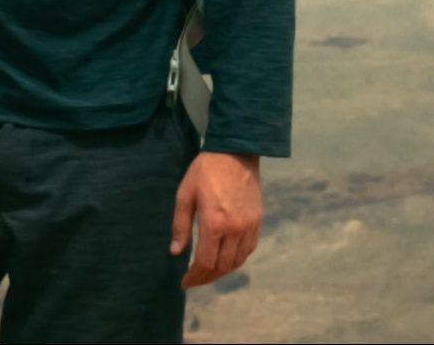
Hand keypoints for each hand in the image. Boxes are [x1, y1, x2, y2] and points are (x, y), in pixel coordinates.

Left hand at [170, 150, 261, 287]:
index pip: (205, 262)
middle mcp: (234, 230)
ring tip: (208, 271)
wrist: (235, 151)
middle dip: (207, 277)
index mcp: (214, 223)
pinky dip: (237, 259)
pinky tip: (226, 258)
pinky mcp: (257, 222)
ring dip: (222, 271)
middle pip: (222, 267)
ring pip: (237, 262)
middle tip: (194, 278)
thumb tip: (175, 253)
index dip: (194, 276)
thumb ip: (181, 225)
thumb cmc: (205, 170)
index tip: (184, 282)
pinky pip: (249, 250)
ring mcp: (249, 227)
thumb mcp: (185, 194)